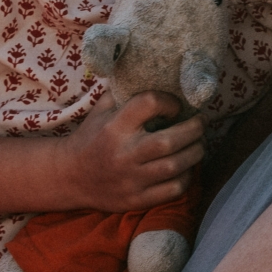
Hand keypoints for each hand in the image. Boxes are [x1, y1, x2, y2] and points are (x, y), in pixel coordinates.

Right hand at [57, 91, 204, 210]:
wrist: (70, 176)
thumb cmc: (92, 137)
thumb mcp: (101, 109)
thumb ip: (124, 91)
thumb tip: (152, 71)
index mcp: (115, 126)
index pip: (149, 103)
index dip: (169, 101)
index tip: (175, 106)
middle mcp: (123, 153)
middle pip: (169, 141)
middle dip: (194, 129)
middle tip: (201, 123)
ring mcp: (131, 179)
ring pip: (175, 166)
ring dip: (195, 152)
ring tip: (198, 143)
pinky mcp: (136, 200)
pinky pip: (172, 190)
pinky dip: (186, 177)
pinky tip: (186, 167)